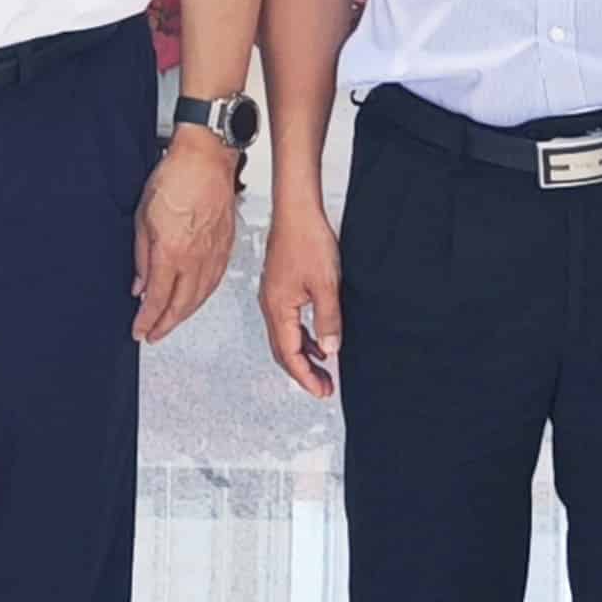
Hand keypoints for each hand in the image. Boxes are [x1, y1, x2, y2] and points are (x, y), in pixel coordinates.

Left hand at [131, 129, 238, 344]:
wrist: (206, 157)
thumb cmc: (176, 177)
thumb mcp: (142, 216)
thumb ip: (140, 255)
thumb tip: (139, 283)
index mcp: (171, 252)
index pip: (157, 298)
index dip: (146, 320)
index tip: (139, 330)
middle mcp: (195, 258)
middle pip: (180, 305)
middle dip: (164, 325)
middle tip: (153, 335)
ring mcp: (213, 254)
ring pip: (199, 298)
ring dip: (183, 315)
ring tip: (170, 323)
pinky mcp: (226, 247)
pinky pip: (213, 283)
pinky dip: (201, 298)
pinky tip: (195, 301)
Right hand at [258, 196, 340, 398]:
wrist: (297, 209)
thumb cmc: (307, 240)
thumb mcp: (326, 285)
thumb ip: (328, 320)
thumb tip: (330, 350)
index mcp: (278, 308)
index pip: (290, 354)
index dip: (306, 377)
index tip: (323, 391)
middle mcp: (271, 305)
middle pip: (283, 350)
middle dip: (303, 372)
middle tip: (324, 388)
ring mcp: (273, 296)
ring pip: (286, 337)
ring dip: (303, 355)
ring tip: (324, 369)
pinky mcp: (280, 286)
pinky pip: (289, 322)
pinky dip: (303, 336)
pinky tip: (318, 338)